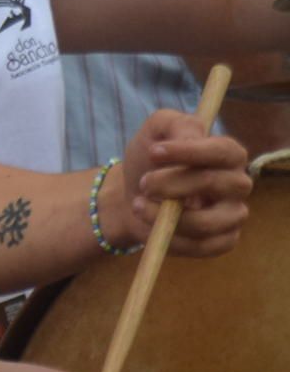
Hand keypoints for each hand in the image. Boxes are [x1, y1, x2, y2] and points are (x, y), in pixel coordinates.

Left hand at [111, 109, 253, 255]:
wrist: (133, 194)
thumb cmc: (151, 160)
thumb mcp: (155, 131)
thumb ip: (174, 124)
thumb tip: (193, 137)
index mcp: (228, 154)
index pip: (223, 151)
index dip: (189, 151)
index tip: (154, 152)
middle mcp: (237, 184)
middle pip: (214, 184)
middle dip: (172, 184)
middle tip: (144, 183)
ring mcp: (233, 215)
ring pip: (208, 222)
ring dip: (166, 216)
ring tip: (139, 205)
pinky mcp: (223, 241)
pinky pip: (202, 247)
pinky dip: (171, 239)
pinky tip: (152, 227)